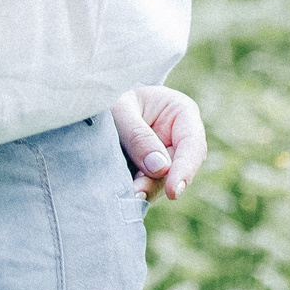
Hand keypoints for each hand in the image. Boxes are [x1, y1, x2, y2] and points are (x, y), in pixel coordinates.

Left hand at [112, 85, 207, 202]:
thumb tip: (161, 168)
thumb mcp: (120, 108)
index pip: (192, 144)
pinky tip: (125, 194)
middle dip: (158, 184)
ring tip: (128, 194)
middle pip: (179, 169)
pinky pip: (148, 187)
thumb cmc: (111, 95)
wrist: (96, 102)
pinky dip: (137, 192)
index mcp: (182, 113)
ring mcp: (166, 157)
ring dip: (146, 191)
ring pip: (163, 183)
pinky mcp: (151, 172)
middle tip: (137, 193)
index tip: (174, 191)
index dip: (185, 169)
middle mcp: (179, 138)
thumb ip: (138, 136)